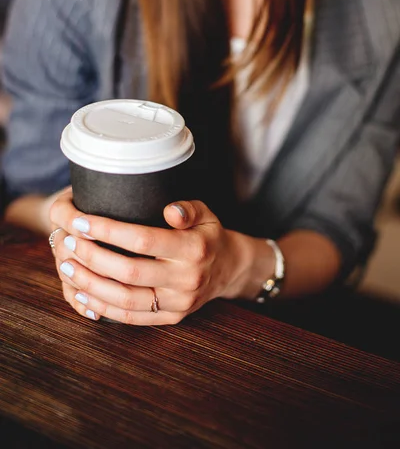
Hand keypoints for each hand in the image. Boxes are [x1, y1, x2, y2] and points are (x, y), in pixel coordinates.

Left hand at [49, 189, 264, 324]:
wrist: (229, 269)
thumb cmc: (209, 234)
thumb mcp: (206, 212)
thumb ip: (187, 209)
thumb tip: (169, 211)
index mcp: (194, 249)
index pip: (143, 240)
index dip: (108, 230)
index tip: (81, 220)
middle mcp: (186, 279)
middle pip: (128, 272)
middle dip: (91, 256)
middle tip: (68, 241)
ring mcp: (178, 303)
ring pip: (125, 300)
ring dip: (90, 284)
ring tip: (67, 265)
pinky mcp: (170, 318)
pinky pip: (130, 318)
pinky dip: (102, 308)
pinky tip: (81, 294)